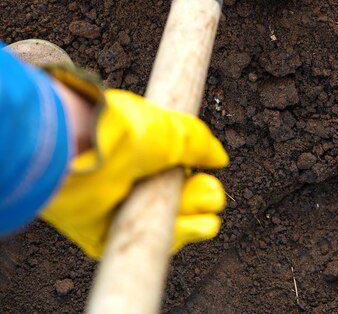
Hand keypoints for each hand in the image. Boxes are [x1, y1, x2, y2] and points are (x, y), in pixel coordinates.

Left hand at [41, 90, 227, 258]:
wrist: (85, 153)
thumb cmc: (126, 134)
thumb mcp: (175, 130)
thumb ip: (199, 143)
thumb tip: (219, 158)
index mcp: (140, 148)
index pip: (173, 167)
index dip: (195, 175)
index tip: (210, 175)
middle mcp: (127, 177)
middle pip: (171, 197)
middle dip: (198, 197)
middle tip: (213, 196)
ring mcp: (115, 205)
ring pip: (161, 221)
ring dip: (191, 220)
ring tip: (208, 216)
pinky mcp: (103, 233)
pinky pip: (142, 240)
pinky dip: (172, 237)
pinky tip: (196, 227)